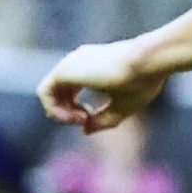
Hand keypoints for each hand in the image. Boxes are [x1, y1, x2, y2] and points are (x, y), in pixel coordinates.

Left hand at [39, 40, 164, 133]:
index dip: (76, 109)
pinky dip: (55, 109)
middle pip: (59, 92)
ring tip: (82, 120)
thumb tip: (84, 130)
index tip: (92, 118)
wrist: (146, 62)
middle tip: (86, 121)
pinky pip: (45, 93)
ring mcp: (69, 64)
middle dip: (68, 112)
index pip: (71, 89)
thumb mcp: (124, 107)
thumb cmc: (142, 81)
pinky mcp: (63, 71)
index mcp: (93, 65)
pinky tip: (73, 117)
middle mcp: (78, 62)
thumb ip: (103, 120)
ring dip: (62, 113)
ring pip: (50, 93)